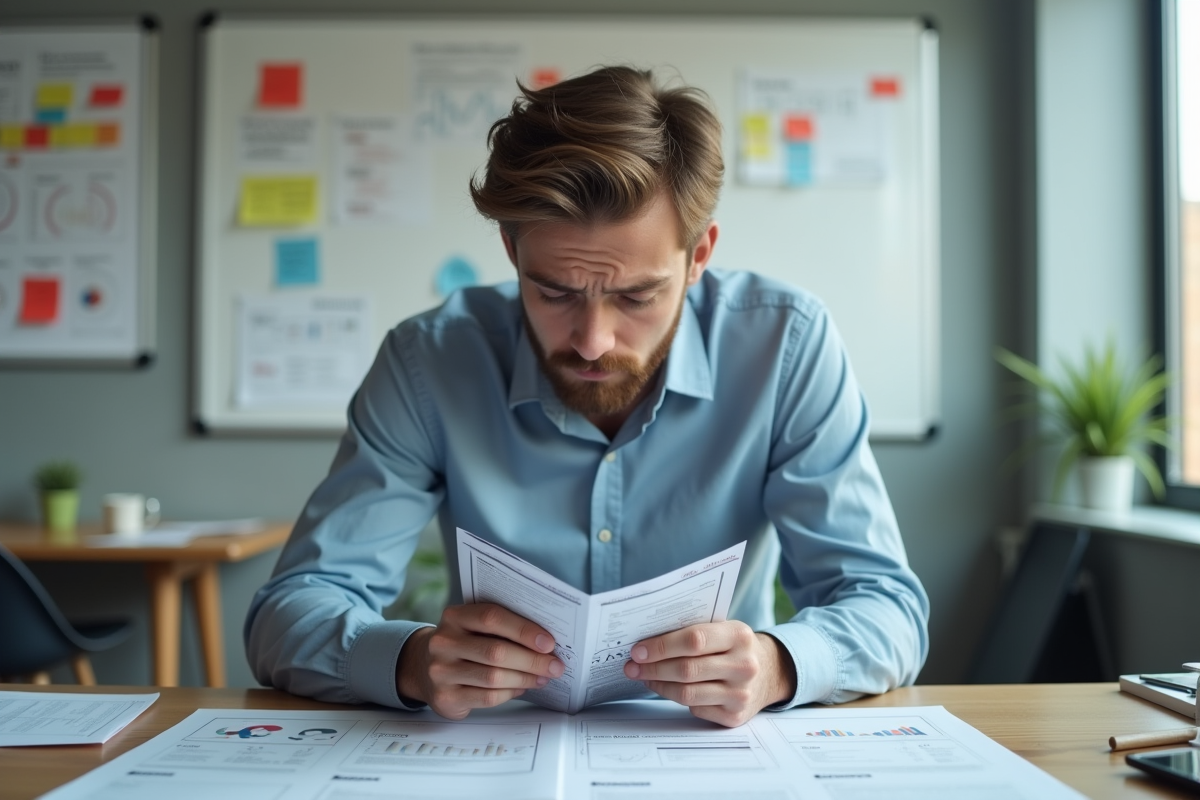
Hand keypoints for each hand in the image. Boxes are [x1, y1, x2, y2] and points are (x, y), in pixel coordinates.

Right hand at [396, 603, 564, 719]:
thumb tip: (544, 641)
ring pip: (494, 678)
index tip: (549, 642)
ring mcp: (441, 672)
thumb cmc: (462, 643)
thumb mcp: (472, 626)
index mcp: (454, 616)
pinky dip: (511, 693)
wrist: (423, 667)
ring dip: (525, 678)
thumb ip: (501, 627)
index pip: (492, 618)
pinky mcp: (445, 698)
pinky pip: (487, 697)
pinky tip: (522, 687)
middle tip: (555, 666)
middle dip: (532, 660)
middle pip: (496, 652)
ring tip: (543, 677)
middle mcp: (443, 642)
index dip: (523, 630)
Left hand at [623, 621, 795, 726]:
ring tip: (643, 677)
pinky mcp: (734, 716)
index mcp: (739, 635)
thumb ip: (694, 631)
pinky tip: (664, 688)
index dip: (661, 646)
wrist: (770, 672)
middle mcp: (744, 666)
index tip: (638, 650)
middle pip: (687, 669)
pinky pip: (695, 709)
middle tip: (632, 666)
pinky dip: (674, 698)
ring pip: (687, 693)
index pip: (694, 640)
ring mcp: (741, 694)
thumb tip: (648, 640)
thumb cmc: (735, 646)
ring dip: (658, 685)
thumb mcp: (724, 629)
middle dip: (653, 668)